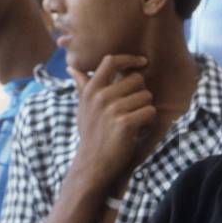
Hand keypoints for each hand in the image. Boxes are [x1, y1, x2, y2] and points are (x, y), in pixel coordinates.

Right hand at [68, 54, 154, 189]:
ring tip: (134, 121)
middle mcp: (101, 96)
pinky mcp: (125, 123)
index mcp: (91, 89)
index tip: (142, 62)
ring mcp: (113, 109)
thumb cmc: (91, 134)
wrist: (93, 163)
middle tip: (133, 109)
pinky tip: (138, 130)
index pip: (111, 61)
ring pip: (146, 96)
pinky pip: (150, 112)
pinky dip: (149, 122)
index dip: (129, 59)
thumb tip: (72, 67)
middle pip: (137, 79)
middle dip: (141, 93)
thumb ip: (82, 86)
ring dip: (145, 109)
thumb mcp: (83, 108)